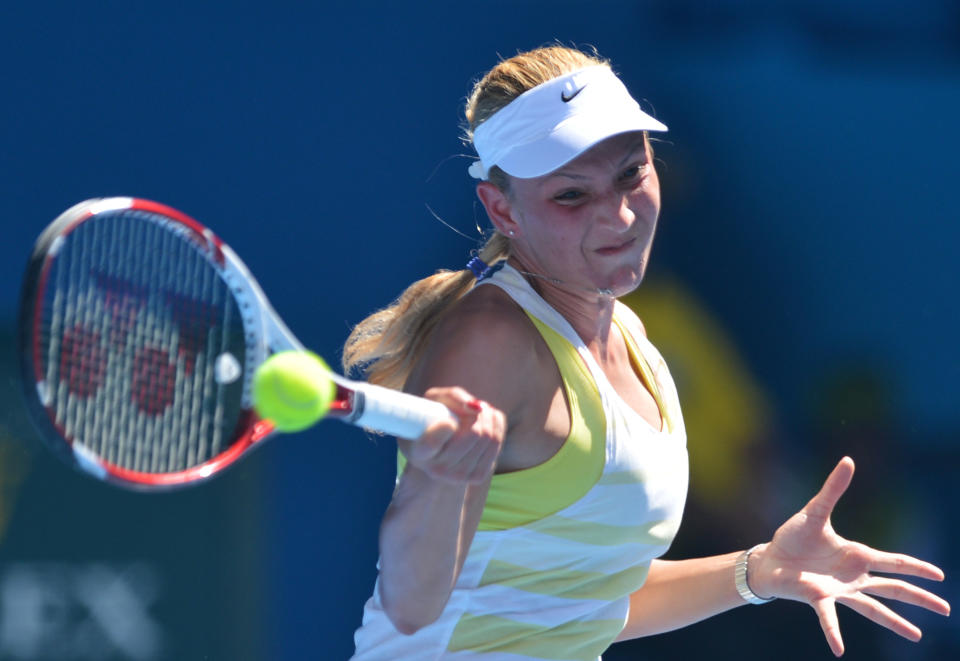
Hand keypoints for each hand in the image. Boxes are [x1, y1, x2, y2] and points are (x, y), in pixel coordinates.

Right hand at [399, 386, 505, 484]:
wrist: (439, 449)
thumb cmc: (434, 418)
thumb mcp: (434, 401)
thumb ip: (453, 397)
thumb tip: (477, 408)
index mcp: (420, 452)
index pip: (433, 442)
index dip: (445, 427)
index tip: (449, 420)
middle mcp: (437, 469)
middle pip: (475, 433)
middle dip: (479, 413)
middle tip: (474, 406)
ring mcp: (458, 476)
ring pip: (489, 437)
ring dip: (489, 416)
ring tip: (482, 410)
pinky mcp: (477, 477)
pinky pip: (497, 444)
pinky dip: (497, 425)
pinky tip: (489, 420)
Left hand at [750, 457, 949, 656]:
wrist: (770, 557)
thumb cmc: (793, 537)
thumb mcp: (815, 511)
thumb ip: (833, 489)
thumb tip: (848, 460)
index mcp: (856, 554)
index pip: (894, 562)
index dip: (917, 568)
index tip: (940, 576)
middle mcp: (853, 576)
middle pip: (894, 588)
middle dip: (920, 598)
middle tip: (947, 609)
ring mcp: (838, 590)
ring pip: (873, 609)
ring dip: (894, 622)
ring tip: (917, 637)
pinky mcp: (818, 599)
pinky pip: (828, 618)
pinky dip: (833, 633)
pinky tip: (839, 650)